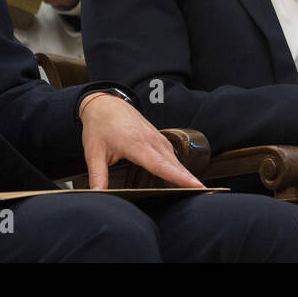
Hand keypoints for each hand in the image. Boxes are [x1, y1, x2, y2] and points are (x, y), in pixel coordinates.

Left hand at [79, 93, 202, 190]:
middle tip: (204, 192)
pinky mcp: (156, 137)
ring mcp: (155, 137)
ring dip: (185, 173)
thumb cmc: (99, 126)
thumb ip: (97, 175)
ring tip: (196, 188)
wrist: (104, 103)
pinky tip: (181, 176)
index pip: (160, 166)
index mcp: (136, 144)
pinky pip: (171, 153)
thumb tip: (96, 193)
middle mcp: (150, 140)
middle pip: (173, 164)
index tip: (195, 185)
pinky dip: (178, 166)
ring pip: (174, 159)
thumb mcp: (93, 152)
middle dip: (189, 178)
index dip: (178, 178)